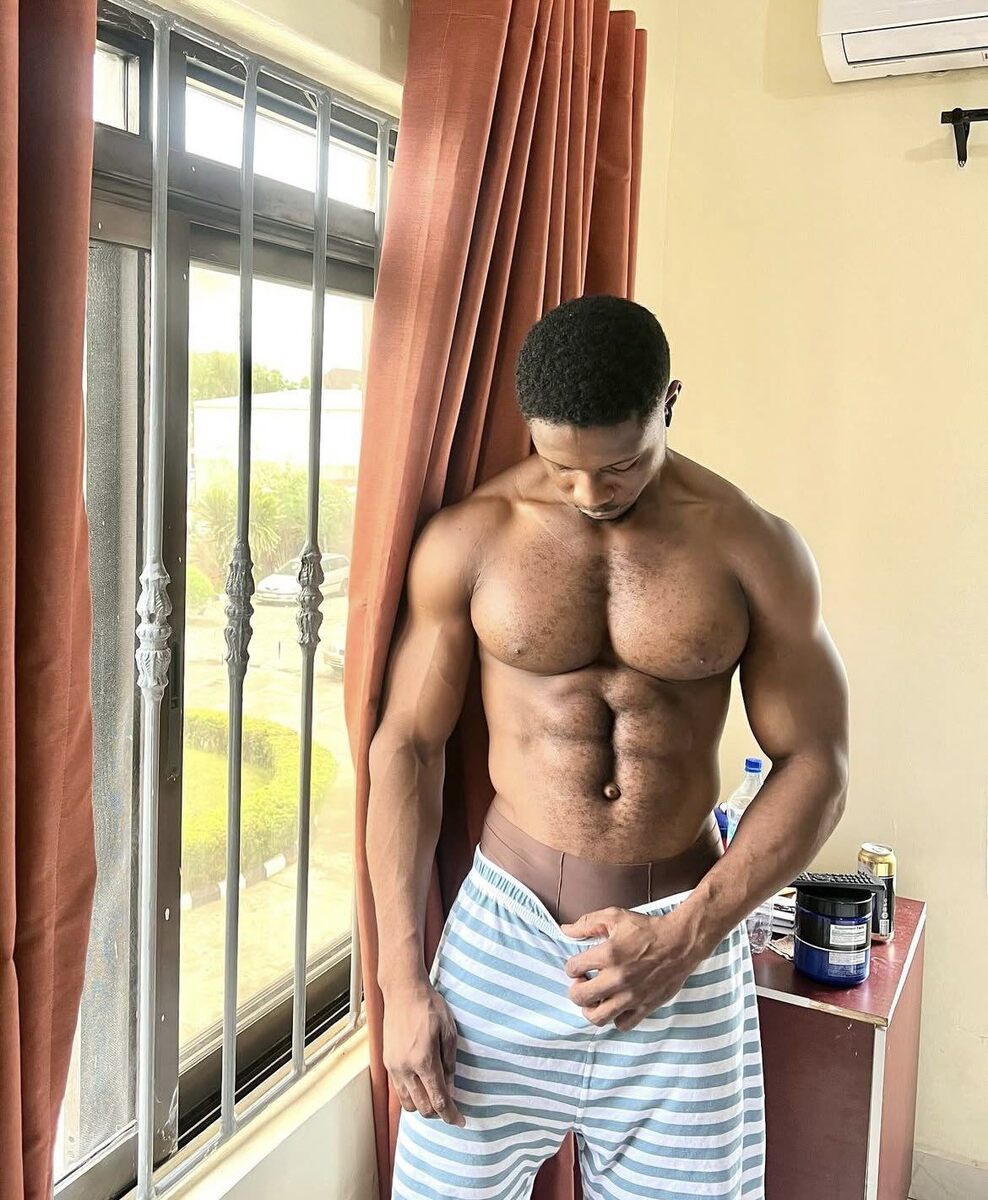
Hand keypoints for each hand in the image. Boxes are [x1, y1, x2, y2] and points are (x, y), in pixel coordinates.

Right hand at [382, 979, 465, 1126]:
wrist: (403, 991)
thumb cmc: (429, 1006)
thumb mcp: (449, 1032)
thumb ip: (450, 1064)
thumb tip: (452, 1089)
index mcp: (424, 1060)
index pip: (439, 1100)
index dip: (451, 1115)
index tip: (460, 1122)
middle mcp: (405, 1068)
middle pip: (422, 1108)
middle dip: (438, 1113)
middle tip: (450, 1107)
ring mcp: (394, 1066)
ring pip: (408, 1103)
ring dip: (423, 1106)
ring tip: (435, 1096)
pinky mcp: (387, 1062)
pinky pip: (399, 1090)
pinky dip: (411, 1094)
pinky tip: (422, 1085)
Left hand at [560, 905, 705, 1031]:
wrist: (680, 942)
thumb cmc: (648, 929)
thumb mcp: (615, 917)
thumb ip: (587, 923)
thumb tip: (565, 930)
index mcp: (609, 954)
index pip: (573, 968)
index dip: (571, 967)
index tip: (578, 965)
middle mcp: (618, 978)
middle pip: (580, 997)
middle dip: (576, 990)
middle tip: (583, 983)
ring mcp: (632, 996)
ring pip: (597, 1017)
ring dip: (590, 1008)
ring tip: (595, 997)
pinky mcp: (645, 1006)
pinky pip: (622, 1024)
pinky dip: (615, 1018)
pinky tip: (616, 1004)